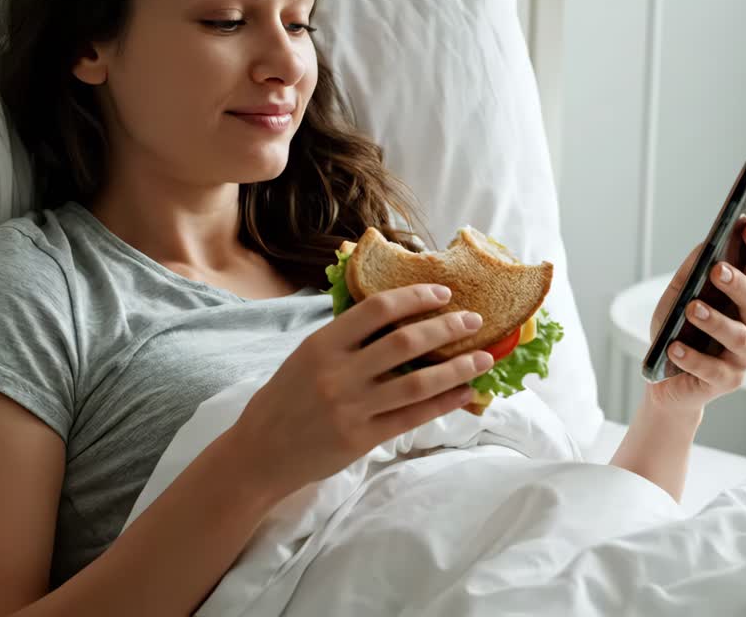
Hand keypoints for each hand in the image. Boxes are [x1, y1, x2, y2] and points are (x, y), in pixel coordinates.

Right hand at [233, 284, 492, 498]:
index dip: (415, 297)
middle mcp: (338, 373)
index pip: (377, 309)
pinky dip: (444, 403)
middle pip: (405, 342)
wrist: (261, 452)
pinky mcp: (362, 438)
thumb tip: (396, 313)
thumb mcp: (306, 356)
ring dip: (457, 368)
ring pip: (418, 382)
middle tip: (473, 320)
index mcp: (322, 344)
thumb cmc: (285, 399)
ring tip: (484, 358)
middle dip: (447, 328)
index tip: (443, 293)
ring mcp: (352, 407)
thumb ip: (345, 337)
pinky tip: (465, 393)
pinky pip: (413, 417)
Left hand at [645, 220, 745, 414]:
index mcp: (745, 298)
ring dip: (715, 321)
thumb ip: (692, 271)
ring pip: (740, 336)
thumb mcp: (678, 295)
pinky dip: (692, 357)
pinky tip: (674, 348)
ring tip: (691, 309)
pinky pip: (713, 369)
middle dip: (738, 283)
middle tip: (717, 270)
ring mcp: (743, 355)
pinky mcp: (728, 380)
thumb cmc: (677, 332)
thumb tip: (707, 245)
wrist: (664, 379)